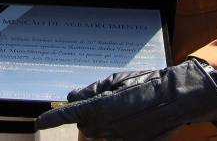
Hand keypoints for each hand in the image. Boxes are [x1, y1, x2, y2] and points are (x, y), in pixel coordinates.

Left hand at [36, 59, 216, 140]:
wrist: (177, 99)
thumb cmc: (147, 84)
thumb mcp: (116, 81)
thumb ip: (92, 90)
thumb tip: (72, 97)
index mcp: (103, 106)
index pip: (71, 114)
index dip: (53, 118)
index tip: (39, 122)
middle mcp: (108, 125)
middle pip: (85, 126)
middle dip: (89, 116)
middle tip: (106, 102)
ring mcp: (120, 138)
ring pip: (100, 133)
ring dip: (104, 123)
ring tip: (125, 109)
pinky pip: (115, 138)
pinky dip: (118, 130)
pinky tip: (133, 119)